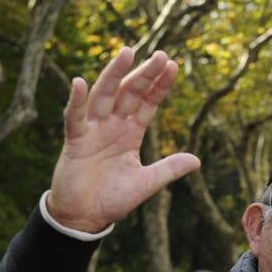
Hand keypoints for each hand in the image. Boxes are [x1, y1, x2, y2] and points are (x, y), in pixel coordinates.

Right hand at [47, 48, 200, 233]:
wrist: (85, 218)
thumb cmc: (112, 199)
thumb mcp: (146, 183)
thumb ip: (168, 169)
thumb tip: (197, 160)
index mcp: (130, 133)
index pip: (147, 103)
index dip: (159, 86)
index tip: (173, 66)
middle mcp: (112, 126)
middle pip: (129, 93)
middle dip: (144, 74)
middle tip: (160, 55)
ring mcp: (93, 130)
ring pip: (104, 96)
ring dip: (114, 75)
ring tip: (126, 54)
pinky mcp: (75, 141)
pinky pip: (75, 117)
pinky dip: (76, 101)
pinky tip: (80, 83)